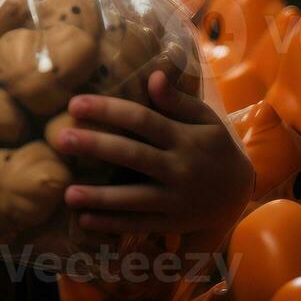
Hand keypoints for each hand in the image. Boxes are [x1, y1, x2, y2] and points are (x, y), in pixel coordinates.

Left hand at [49, 71, 253, 238]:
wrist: (239, 192)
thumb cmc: (213, 146)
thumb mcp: (205, 120)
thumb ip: (178, 101)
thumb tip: (153, 76)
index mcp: (184, 138)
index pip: (142, 119)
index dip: (109, 110)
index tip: (74, 104)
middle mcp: (179, 169)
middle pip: (132, 155)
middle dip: (95, 146)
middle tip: (60, 139)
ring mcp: (175, 199)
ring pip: (133, 197)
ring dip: (99, 197)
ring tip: (67, 193)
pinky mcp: (171, 222)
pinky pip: (138, 223)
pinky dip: (112, 223)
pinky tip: (84, 219)